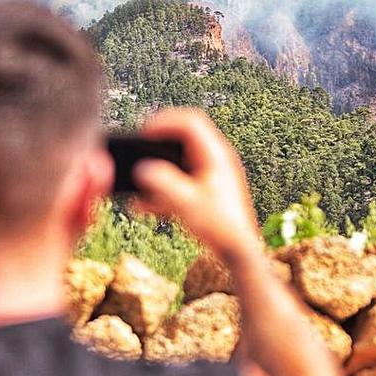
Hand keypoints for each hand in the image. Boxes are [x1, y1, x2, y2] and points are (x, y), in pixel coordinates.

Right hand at [132, 108, 260, 260]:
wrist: (239, 253)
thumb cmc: (220, 227)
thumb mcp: (186, 203)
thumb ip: (162, 183)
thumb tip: (142, 170)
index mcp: (215, 155)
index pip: (190, 122)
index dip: (164, 122)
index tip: (143, 133)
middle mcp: (215, 160)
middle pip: (181, 139)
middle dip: (156, 146)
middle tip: (136, 151)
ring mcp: (211, 175)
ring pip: (178, 163)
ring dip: (156, 172)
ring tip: (136, 186)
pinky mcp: (206, 192)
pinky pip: (180, 182)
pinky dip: (162, 189)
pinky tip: (144, 206)